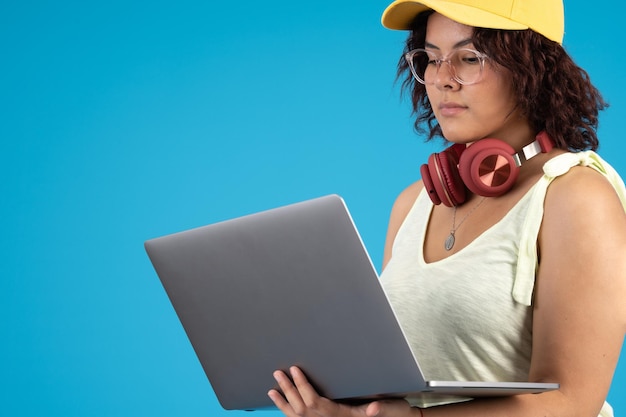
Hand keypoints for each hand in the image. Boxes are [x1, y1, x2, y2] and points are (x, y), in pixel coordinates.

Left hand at [267, 366, 414, 416]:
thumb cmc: (394, 415)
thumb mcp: (391, 409)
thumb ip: (381, 409)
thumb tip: (373, 409)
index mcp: (342, 415)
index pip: (316, 401)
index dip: (303, 386)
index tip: (295, 370)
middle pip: (302, 408)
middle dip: (288, 390)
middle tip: (277, 374)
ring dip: (285, 403)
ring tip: (272, 390)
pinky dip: (290, 412)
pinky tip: (284, 404)